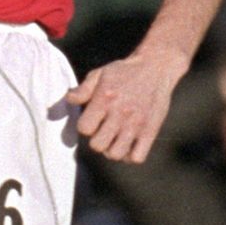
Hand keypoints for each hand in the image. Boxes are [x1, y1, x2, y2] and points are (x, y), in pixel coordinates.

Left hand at [66, 48, 186, 163]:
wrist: (156, 67)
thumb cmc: (124, 71)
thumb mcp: (100, 74)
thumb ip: (83, 89)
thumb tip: (69, 99)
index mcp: (105, 99)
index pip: (84, 128)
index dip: (86, 126)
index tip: (93, 120)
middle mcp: (120, 114)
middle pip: (97, 145)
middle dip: (97, 139)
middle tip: (104, 130)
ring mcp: (136, 124)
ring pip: (115, 155)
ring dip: (112, 149)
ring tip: (116, 139)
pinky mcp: (151, 131)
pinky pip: (137, 157)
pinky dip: (130, 155)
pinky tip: (130, 144)